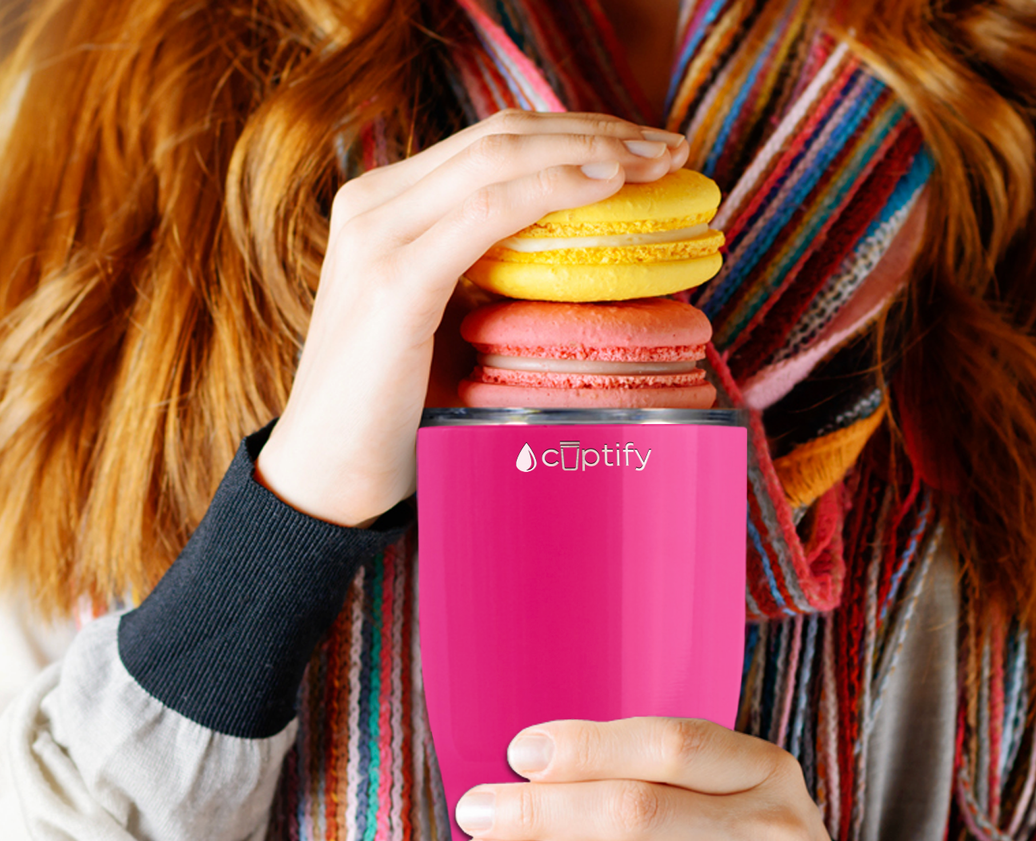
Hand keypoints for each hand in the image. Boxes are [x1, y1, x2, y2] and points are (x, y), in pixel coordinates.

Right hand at [254, 110, 688, 526]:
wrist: (329, 476)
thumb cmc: (394, 413)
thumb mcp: (446, 326)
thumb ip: (489, 281)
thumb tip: (575, 267)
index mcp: (386, 208)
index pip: (492, 144)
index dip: (573, 133)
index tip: (642, 148)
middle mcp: (375, 204)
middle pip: (503, 136)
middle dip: (596, 130)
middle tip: (668, 147)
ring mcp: (378, 236)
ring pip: (500, 158)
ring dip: (590, 150)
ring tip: (658, 161)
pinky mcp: (394, 281)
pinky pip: (487, 214)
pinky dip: (552, 190)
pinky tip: (606, 186)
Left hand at [453, 717, 862, 840]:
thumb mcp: (744, 798)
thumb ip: (669, 776)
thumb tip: (539, 767)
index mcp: (766, 772)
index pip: (669, 744)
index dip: (586, 745)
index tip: (520, 752)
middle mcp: (768, 833)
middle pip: (632, 810)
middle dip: (538, 809)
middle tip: (476, 810)